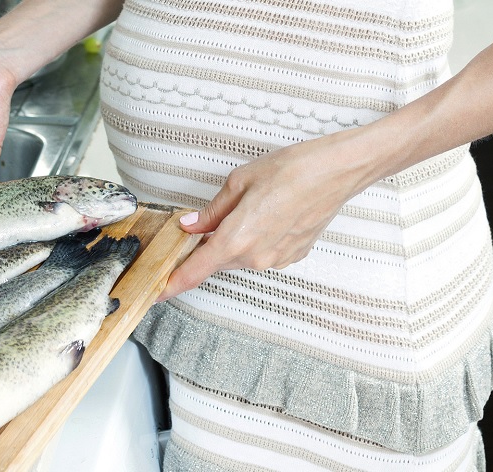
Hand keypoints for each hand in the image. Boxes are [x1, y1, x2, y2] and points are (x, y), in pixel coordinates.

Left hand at [157, 130, 376, 300]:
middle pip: (217, 261)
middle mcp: (256, 257)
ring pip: (240, 257)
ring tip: (252, 207)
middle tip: (207, 222)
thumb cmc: (293, 170)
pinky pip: (262, 254)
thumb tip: (192, 226)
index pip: (194, 272)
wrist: (338, 171)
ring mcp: (276, 261)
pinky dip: (257, 240)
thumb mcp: (240, 183)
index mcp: (236, 239)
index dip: (171, 285)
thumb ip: (212, 211)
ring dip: (235, 241)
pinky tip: (269, 215)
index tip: (155, 293)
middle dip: (207, 247)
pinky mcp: (293, 257)